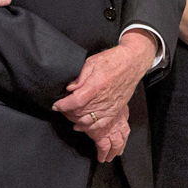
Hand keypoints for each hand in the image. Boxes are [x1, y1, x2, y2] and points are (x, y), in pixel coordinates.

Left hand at [52, 30, 155, 161]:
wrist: (132, 63)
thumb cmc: (112, 60)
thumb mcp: (91, 63)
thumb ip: (79, 78)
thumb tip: (69, 89)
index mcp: (95, 86)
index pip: (75, 102)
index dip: (62, 105)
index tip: (55, 105)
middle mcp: (102, 99)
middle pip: (79, 113)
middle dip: (67, 112)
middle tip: (61, 108)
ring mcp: (110, 106)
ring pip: (88, 120)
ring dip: (75, 120)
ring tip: (68, 115)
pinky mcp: (115, 110)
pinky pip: (101, 124)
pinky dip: (89, 127)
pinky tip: (80, 126)